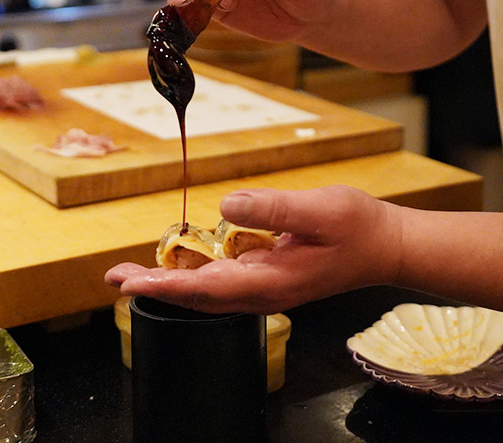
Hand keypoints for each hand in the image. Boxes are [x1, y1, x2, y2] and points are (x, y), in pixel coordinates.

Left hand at [104, 185, 404, 314]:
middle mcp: (263, 291)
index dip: (164, 287)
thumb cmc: (358, 228)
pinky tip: (183, 262)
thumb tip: (227, 206)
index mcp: (271, 281)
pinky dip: (196, 275)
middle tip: (115, 278)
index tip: (129, 283)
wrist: (386, 246)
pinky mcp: (272, 276)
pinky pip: (225, 280)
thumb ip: (273, 208)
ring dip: (171, 283)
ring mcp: (267, 286)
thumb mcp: (319, 209)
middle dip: (155, 288)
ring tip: (135, 273)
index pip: (205, 289)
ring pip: (209, 291)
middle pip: (198, 296)